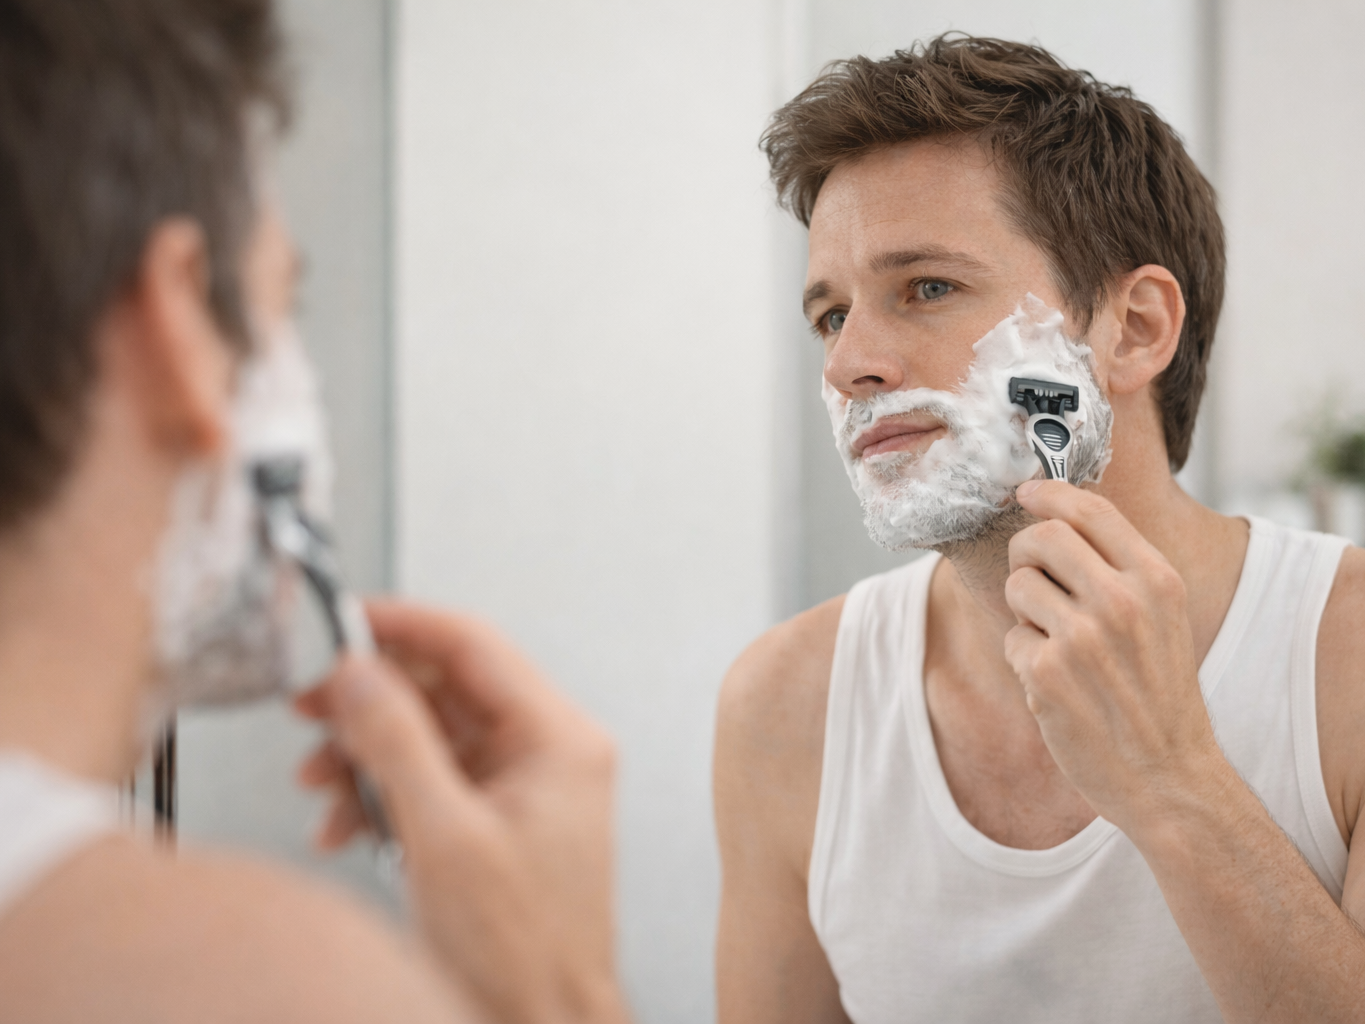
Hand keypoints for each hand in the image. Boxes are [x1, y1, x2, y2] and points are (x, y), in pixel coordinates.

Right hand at [294, 600, 629, 1023]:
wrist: (539, 1022)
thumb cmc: (523, 953)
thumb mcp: (443, 837)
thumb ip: (396, 743)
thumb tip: (358, 673)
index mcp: (558, 738)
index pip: (472, 645)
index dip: (400, 626)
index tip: (342, 620)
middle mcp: (548, 752)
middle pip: (444, 689)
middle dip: (369, 700)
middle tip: (309, 703)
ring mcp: (523, 786)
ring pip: (429, 735)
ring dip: (365, 753)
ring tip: (320, 780)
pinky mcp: (497, 820)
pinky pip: (431, 780)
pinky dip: (381, 794)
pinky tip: (343, 824)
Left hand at [1003, 480, 1228, 834]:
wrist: (1169, 775)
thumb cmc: (1159, 694)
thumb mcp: (1162, 618)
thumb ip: (1120, 568)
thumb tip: (1059, 516)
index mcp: (1157, 580)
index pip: (1090, 510)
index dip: (1049, 493)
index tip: (1026, 493)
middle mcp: (1121, 602)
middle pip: (1041, 536)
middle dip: (1025, 553)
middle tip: (1032, 577)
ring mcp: (1081, 638)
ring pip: (1018, 585)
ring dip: (1025, 612)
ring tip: (1057, 644)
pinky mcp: (1047, 673)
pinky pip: (1012, 639)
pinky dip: (1025, 659)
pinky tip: (1056, 685)